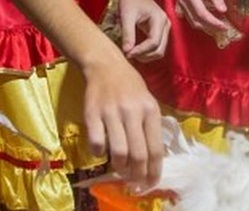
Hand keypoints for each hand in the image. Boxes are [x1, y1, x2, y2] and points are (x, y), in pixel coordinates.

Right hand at [81, 55, 163, 190]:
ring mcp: (112, 112)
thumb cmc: (130, 86)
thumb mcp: (148, 101)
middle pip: (138, 154)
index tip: (150, 184)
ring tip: (120, 169)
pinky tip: (102, 150)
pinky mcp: (92, 113)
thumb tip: (152, 159)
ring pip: (119, 152)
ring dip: (119, 167)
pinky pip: (97, 142)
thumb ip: (150, 127)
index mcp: (150, 110)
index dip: (154, 172)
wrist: (105, 65)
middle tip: (134, 182)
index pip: (156, 149)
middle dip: (137, 175)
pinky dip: (99, 153)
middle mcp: (133, 111)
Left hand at [118, 0, 169, 61]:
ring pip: (159, 50)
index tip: (127, 53)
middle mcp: (165, 24)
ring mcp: (164, 28)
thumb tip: (127, 52)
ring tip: (131, 52)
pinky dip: (146, 51)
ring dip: (146, 56)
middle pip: (159, 50)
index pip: (154, 43)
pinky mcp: (160, 31)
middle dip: (144, 56)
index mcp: (159, 19)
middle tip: (128, 54)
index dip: (141, 51)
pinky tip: (135, 49)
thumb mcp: (126, 16)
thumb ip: (127, 34)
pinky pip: (156, 46)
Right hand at [173, 0, 233, 36]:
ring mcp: (180, 4)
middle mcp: (183, 2)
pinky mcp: (182, 4)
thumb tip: (223, 10)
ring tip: (219, 26)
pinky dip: (201, 22)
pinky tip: (210, 20)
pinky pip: (190, 18)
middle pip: (197, 22)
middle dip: (211, 28)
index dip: (214, 23)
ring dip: (206, 27)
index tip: (226, 27)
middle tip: (225, 29)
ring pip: (193, 22)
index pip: (202, 15)